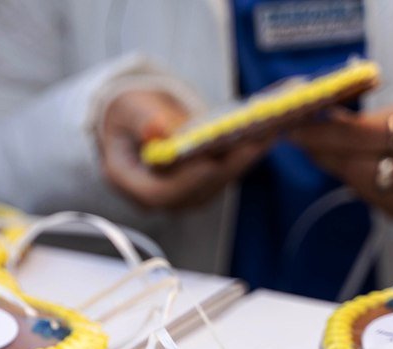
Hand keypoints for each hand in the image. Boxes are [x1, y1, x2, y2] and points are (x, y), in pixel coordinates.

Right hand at [97, 90, 271, 209]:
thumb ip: (142, 120)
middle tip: (252, 143)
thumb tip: (157, 131)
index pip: (157, 194)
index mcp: (127, 180)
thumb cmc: (129, 112)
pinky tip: (261, 136)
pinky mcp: (198, 186)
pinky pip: (222, 176)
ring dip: (241, 162)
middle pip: (193, 193)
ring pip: (213, 187)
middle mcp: (153, 196)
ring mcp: (177, 194)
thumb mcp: (128, 109)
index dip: (185, 181)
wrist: (136, 118)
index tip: (210, 163)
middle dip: (225, 168)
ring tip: (264, 134)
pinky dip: (242, 158)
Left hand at [290, 98, 392, 222]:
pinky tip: (349, 167)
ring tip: (320, 148)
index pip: (362, 136)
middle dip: (323, 151)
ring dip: (335, 167)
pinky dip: (356, 182)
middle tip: (298, 136)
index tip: (294, 127)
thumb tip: (320, 120)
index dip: (323, 133)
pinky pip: (372, 200)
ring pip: (359, 186)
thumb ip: (370, 118)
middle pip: (355, 166)